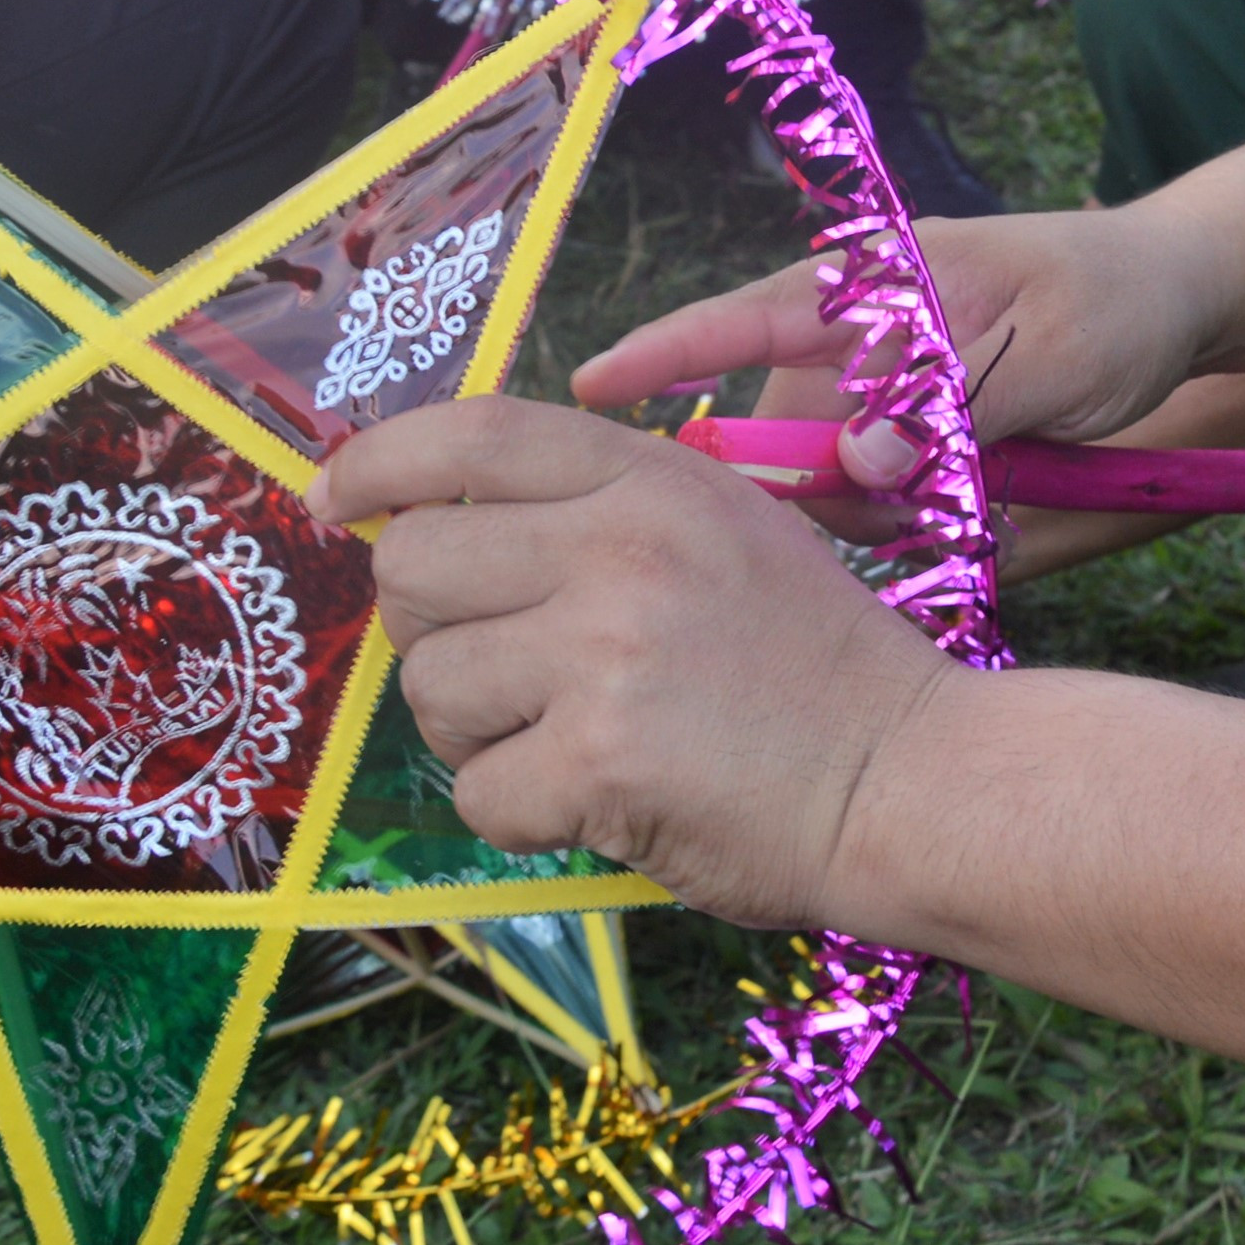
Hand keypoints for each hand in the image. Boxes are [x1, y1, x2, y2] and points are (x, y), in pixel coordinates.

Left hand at [314, 397, 959, 921]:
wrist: (911, 776)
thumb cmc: (817, 662)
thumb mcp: (728, 530)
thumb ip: (603, 508)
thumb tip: (435, 520)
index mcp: (656, 481)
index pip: (474, 436)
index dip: (380, 463)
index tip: (333, 499)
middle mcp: (623, 549)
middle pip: (417, 563)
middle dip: (428, 624)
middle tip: (496, 662)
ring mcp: (606, 655)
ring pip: (432, 684)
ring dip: (475, 725)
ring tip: (568, 733)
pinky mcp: (597, 762)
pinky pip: (475, 790)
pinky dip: (519, 808)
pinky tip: (594, 797)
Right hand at [572, 206, 1226, 492]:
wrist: (1180, 305)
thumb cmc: (1111, 303)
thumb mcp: (1048, 350)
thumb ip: (950, 403)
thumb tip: (857, 465)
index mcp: (869, 289)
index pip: (738, 317)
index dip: (660, 356)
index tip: (585, 390)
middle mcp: (857, 342)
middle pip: (778, 435)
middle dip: (821, 489)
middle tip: (918, 505)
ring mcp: (885, 393)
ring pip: (830, 483)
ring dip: (881, 512)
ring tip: (975, 499)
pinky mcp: (917, 439)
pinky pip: (879, 500)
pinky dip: (912, 518)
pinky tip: (977, 512)